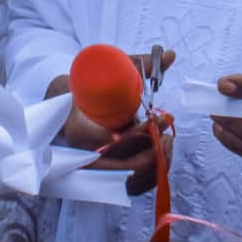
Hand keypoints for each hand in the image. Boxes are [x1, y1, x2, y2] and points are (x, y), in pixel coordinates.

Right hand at [49, 49, 173, 195]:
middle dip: (151, 150)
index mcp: (78, 128)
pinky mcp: (106, 176)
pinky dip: (152, 174)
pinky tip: (163, 154)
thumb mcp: (108, 70)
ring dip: (155, 163)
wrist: (69, 104)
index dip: (135, 135)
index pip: (107, 140)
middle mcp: (84, 155)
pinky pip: (131, 186)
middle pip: (121, 166)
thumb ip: (140, 64)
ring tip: (168, 140)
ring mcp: (95, 169)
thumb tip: (172, 55)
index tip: (153, 121)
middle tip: (167, 131)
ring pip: (129, 180)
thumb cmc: (90, 86)